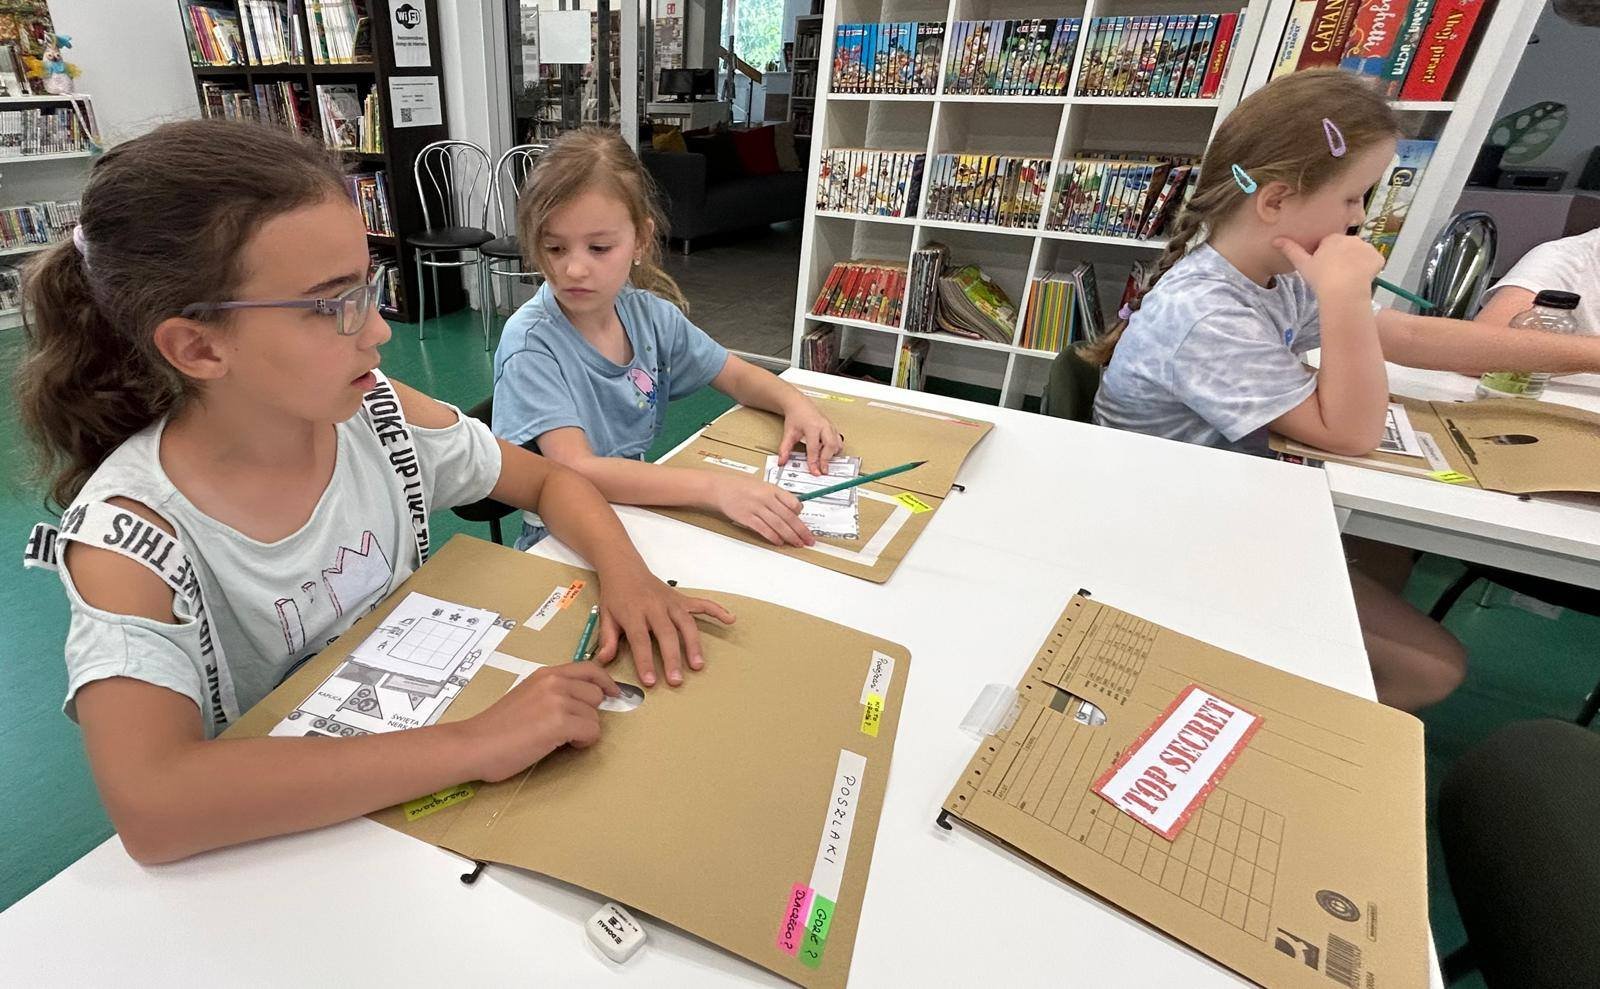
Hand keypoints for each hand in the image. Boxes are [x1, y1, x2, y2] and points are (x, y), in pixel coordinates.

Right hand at [460, 663, 618, 781]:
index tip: (612, 693)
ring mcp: (558, 701)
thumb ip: (551, 693)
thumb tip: (578, 702)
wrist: (473, 744)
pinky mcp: (560, 723)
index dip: (605, 682)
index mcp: (545, 674)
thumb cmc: (495, 729)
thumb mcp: (526, 697)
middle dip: (588, 714)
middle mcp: (554, 682)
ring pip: (595, 716)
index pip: (588, 669)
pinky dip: (582, 742)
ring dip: (583, 731)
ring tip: (558, 739)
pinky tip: (562, 745)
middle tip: (568, 728)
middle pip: (596, 694)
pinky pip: (591, 732)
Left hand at [591, 565, 735, 687]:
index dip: (645, 661)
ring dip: (693, 644)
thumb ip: (608, 639)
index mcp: (633, 613)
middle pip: (666, 634)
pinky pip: (701, 603)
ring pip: (685, 623)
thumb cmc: (615, 596)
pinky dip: (717, 610)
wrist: (624, 568)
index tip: (650, 681)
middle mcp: (654, 607)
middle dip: (672, 657)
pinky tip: (730, 619)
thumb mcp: (605, 616)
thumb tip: (605, 661)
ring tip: (698, 664)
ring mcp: (671, 602)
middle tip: (677, 680)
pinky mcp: (681, 599)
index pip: (640, 640)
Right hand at [713, 474, 814, 547]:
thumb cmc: (742, 487)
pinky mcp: (746, 517)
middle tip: (808, 540)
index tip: (804, 524)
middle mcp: (766, 498)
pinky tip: (779, 542)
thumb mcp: (763, 486)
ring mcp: (756, 508)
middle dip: (801, 530)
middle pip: (788, 516)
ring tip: (797, 543)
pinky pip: (763, 529)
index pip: (793, 502)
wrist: (721, 488)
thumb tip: (794, 510)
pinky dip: (773, 536)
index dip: (801, 515)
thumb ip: (778, 497)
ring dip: (790, 536)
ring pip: (778, 524)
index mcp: (772, 489)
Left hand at [777, 401, 844, 474]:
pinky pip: (838, 441)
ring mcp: (830, 426)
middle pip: (830, 446)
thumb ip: (785, 448)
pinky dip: (835, 449)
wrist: (800, 405)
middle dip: (827, 460)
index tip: (814, 471)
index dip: (814, 461)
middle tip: (823, 471)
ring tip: (824, 462)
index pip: (814, 448)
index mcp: (812, 426)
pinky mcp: (834, 428)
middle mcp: (824, 426)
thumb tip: (782, 461)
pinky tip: (827, 453)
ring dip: (832, 455)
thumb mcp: (788, 433)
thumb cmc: (796, 417)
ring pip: (837, 444)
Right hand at [1274, 233, 1383, 301]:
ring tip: (1350, 278)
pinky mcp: (1378, 257)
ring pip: (1360, 254)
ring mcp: (1366, 247)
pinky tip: (1362, 278)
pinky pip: (1374, 261)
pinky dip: (1370, 268)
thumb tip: (1275, 239)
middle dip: (1343, 257)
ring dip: (1357, 262)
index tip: (1324, 269)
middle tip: (1337, 274)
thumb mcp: (1302, 264)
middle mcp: (1351, 238)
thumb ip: (1290, 250)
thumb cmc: (1321, 277)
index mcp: (1333, 238)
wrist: (1344, 290)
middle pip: (1347, 248)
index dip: (1327, 256)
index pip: (1330, 244)